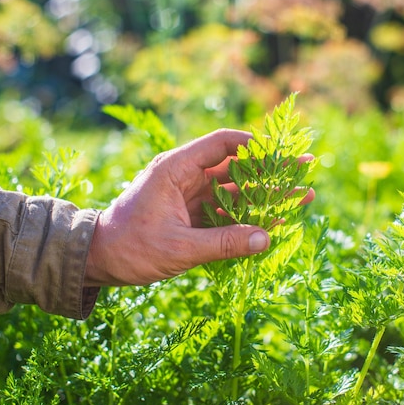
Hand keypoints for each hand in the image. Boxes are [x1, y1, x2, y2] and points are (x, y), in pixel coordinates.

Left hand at [85, 128, 313, 286]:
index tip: (283, 152)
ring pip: (235, 190)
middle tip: (306, 169)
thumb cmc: (129, 248)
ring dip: (265, 195)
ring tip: (302, 196)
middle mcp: (184, 177)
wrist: (97, 260)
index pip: (221, 144)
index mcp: (176, 170)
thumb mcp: (178, 247)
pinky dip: (248, 216)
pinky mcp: (190, 215)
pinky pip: (225, 211)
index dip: (254, 145)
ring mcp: (189, 197)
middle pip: (236, 167)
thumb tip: (266, 239)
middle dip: (272, 171)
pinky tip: (274, 221)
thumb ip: (223, 243)